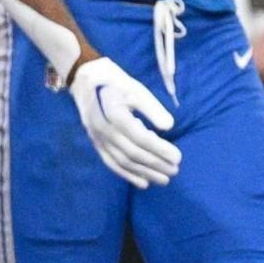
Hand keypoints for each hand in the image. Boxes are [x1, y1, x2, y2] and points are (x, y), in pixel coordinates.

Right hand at [67, 57, 181, 187]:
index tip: (178, 157)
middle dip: (156, 164)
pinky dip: (127, 174)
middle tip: (175, 170)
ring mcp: (97, 138)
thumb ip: (153, 108)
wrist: (85, 79)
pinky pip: (111, 162)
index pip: (140, 137)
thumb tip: (169, 127)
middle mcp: (103, 128)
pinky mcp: (95, 143)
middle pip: (132, 152)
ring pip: (122, 161)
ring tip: (164, 179)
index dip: (160, 149)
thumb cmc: (116, 83)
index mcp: (114, 112)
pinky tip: (143, 183)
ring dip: (145, 172)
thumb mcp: (137, 89)